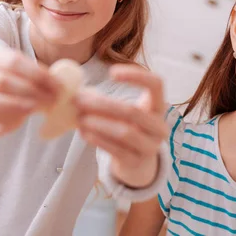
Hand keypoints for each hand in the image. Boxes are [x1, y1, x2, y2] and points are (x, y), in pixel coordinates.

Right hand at [0, 48, 59, 137]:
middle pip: (1, 82)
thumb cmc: (18, 75)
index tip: (58, 86)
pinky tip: (1, 129)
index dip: (38, 74)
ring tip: (34, 109)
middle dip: (30, 92)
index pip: (13, 62)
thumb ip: (44, 76)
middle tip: (51, 100)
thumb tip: (65, 86)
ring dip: (12, 106)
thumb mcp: (29, 69)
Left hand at [74, 64, 168, 188]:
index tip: (111, 73)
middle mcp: (159, 127)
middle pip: (133, 111)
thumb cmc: (128, 128)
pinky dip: (99, 140)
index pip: (156, 84)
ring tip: (80, 118)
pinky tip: (84, 133)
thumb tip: (76, 92)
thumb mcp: (126, 112)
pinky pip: (116, 150)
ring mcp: (150, 146)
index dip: (137, 76)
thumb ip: (108, 101)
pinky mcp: (136, 162)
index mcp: (158, 107)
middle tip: (79, 100)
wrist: (138, 163)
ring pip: (125, 132)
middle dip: (103, 105)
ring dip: (99, 124)